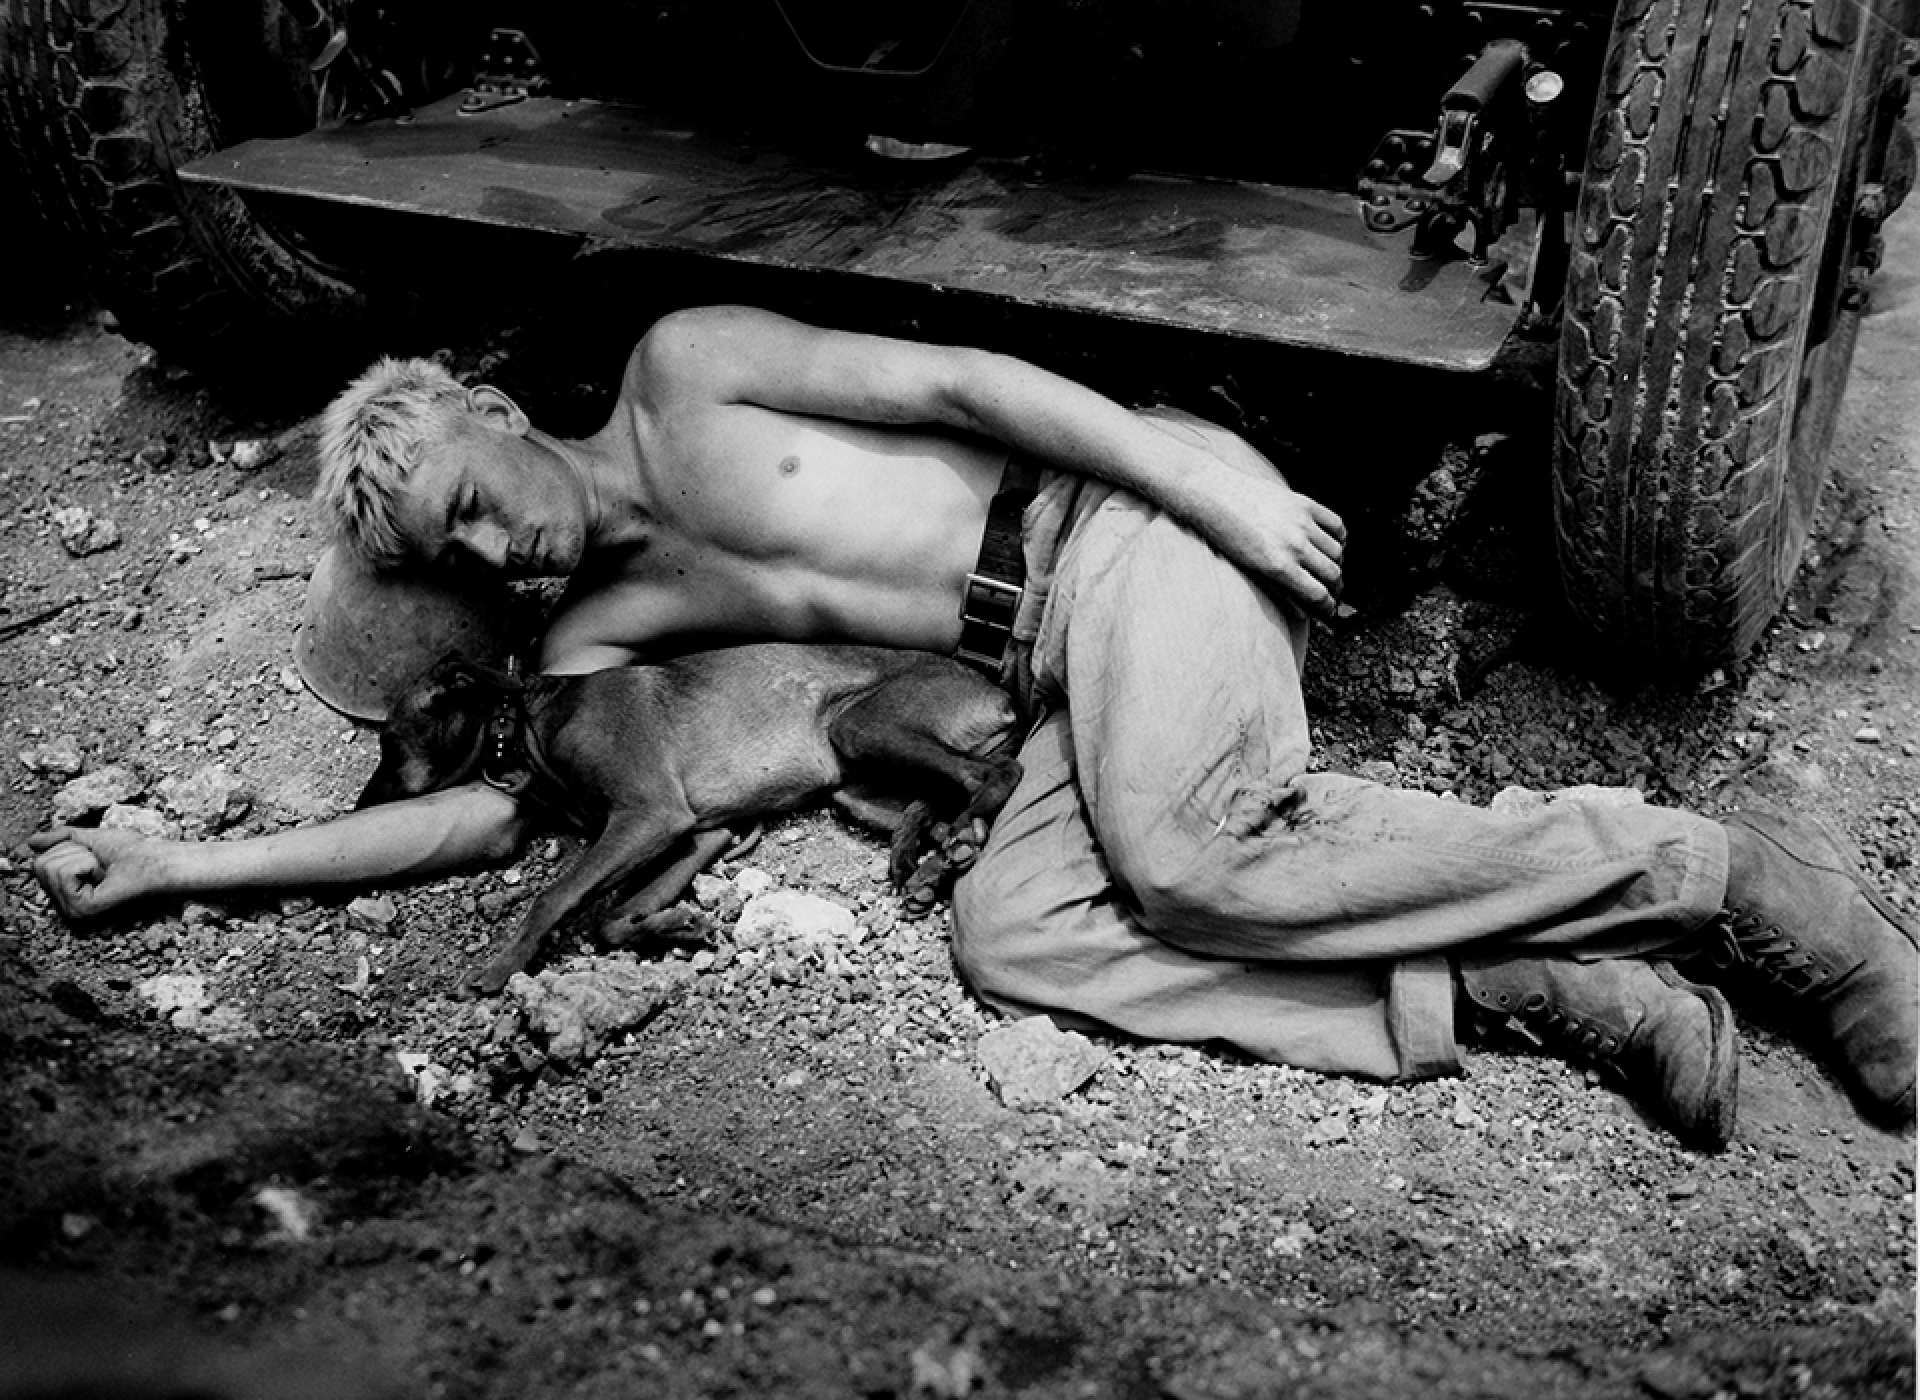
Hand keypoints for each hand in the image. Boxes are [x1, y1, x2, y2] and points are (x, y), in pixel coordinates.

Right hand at [28, 826, 174, 919]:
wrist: (157, 861)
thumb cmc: (133, 851)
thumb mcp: (90, 839)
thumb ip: (60, 840)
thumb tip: (31, 842)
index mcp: (68, 893)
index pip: (39, 863)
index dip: (68, 848)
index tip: (95, 857)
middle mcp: (67, 907)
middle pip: (41, 864)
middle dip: (73, 852)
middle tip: (100, 864)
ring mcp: (73, 911)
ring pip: (50, 867)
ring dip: (81, 858)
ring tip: (103, 870)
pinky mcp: (82, 909)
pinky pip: (64, 873)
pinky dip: (85, 864)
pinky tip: (103, 875)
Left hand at [1204, 473, 1347, 619]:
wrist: (1214, 495)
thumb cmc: (1226, 537)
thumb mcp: (1249, 571)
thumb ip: (1280, 593)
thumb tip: (1304, 614)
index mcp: (1278, 566)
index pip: (1318, 595)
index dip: (1327, 607)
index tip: (1328, 610)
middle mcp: (1294, 544)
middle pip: (1332, 574)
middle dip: (1335, 588)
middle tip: (1331, 592)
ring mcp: (1302, 522)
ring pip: (1337, 551)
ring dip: (1336, 564)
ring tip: (1328, 569)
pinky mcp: (1304, 503)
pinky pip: (1336, 525)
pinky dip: (1339, 538)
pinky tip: (1330, 544)